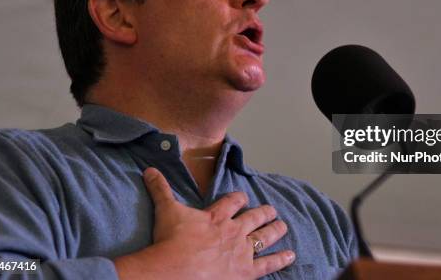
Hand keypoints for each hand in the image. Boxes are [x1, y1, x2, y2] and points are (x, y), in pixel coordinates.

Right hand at [114, 167, 294, 279]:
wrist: (176, 269)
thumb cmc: (171, 240)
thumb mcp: (166, 210)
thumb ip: (160, 189)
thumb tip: (150, 170)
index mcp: (217, 216)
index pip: (232, 201)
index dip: (239, 198)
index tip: (243, 197)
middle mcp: (234, 231)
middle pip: (254, 217)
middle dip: (263, 213)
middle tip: (271, 210)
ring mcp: (242, 252)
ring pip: (265, 237)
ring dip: (275, 230)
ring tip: (283, 226)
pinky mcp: (246, 272)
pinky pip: (268, 264)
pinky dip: (281, 259)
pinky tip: (291, 255)